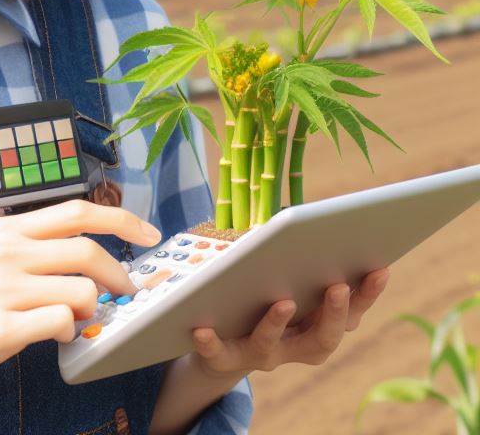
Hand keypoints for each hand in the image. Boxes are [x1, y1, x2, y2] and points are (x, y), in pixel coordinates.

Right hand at [0, 199, 159, 393]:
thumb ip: (30, 251)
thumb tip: (85, 261)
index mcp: (7, 230)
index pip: (77, 210)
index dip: (121, 218)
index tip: (148, 233)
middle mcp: (7, 252)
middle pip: (88, 250)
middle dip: (120, 274)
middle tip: (127, 292)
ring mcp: (4, 289)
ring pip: (82, 290)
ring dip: (92, 308)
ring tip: (79, 318)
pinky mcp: (3, 328)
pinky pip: (61, 323)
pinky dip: (70, 331)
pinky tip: (57, 336)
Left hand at [189, 267, 390, 379]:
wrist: (221, 344)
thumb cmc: (259, 297)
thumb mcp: (279, 274)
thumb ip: (295, 258)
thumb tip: (306, 223)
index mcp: (314, 326)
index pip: (350, 314)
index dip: (367, 294)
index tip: (380, 267)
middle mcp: (293, 347)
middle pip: (321, 340)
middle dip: (332, 313)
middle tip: (336, 285)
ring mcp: (259, 355)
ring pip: (272, 347)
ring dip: (276, 324)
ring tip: (283, 302)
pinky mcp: (223, 358)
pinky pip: (217, 354)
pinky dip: (211, 343)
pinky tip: (201, 328)